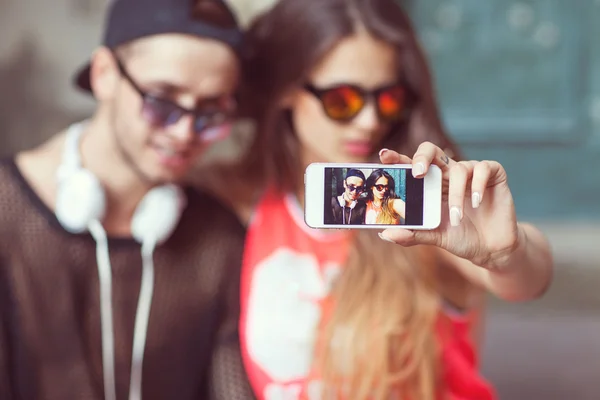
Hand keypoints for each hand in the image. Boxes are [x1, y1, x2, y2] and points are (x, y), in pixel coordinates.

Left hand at [378, 142, 519, 269]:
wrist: (491, 250)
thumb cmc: (460, 238)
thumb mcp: (434, 237)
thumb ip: (411, 234)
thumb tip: (384, 234)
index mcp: (430, 185)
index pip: (411, 165)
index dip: (397, 157)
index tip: (384, 156)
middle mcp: (447, 174)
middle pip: (431, 151)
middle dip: (422, 157)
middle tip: (418, 173)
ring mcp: (470, 173)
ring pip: (457, 168)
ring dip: (455, 195)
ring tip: (457, 218)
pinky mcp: (493, 175)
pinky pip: (483, 168)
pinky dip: (478, 185)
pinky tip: (476, 203)